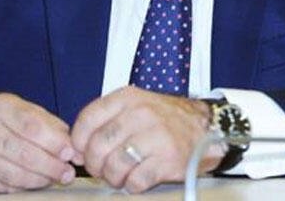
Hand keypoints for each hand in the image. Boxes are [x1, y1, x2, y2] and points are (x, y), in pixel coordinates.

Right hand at [0, 92, 75, 192]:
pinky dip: (23, 187)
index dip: (54, 142)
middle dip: (51, 165)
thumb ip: (48, 124)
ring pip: (15, 174)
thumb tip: (72, 144)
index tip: (70, 153)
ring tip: (56, 178)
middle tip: (68, 172)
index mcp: (1, 108)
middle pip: (24, 153)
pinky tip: (34, 182)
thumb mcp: (21, 110)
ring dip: (41, 179)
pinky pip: (4, 186)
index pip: (31, 126)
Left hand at [70, 86, 223, 192]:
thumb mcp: (136, 105)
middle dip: (95, 165)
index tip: (83, 153)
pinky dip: (132, 185)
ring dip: (114, 178)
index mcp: (127, 98)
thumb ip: (108, 119)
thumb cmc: (165, 120)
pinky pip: (135, 181)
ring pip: (114, 166)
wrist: (206, 128)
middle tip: (102, 169)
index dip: (79, 142)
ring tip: (121, 175)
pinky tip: (138, 179)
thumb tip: (78, 146)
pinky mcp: (167, 159)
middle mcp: (139, 113)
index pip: (87, 120)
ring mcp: (154, 135)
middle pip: (98, 147)